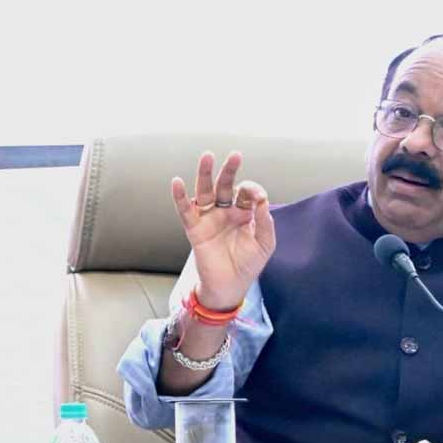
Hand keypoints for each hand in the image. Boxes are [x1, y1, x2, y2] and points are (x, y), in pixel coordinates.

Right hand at [171, 151, 275, 310]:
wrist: (230, 286)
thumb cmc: (249, 265)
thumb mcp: (265, 243)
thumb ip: (266, 222)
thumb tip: (263, 200)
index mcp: (244, 213)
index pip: (247, 192)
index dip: (253, 190)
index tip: (259, 197)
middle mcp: (226, 212)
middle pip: (226, 185)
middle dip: (229, 170)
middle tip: (235, 155)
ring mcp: (210, 218)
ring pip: (205, 191)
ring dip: (205, 174)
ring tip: (207, 156)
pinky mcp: (196, 229)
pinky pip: (186, 210)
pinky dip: (180, 197)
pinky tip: (177, 182)